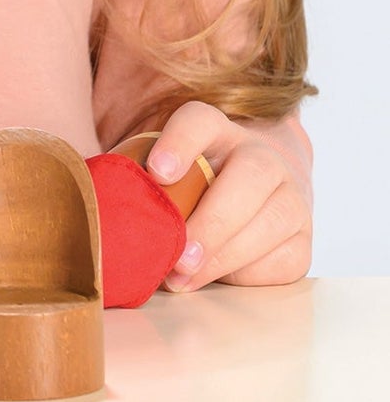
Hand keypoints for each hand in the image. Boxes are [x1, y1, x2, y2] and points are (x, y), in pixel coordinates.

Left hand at [147, 101, 312, 291]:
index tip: (157, 172)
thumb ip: (135, 180)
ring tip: (184, 277)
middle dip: (213, 221)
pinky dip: (249, 274)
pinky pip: (284, 259)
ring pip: (273, 220)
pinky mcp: (302, 240)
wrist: (256, 197)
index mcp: (216, 130)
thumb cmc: (190, 187)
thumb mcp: (164, 171)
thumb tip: (98, 206)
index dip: (180, 142)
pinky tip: (218, 280)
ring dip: (226, 255)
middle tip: (177, 255)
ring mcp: (291, 196)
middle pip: (249, 176)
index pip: (199, 121)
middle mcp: (261, 156)